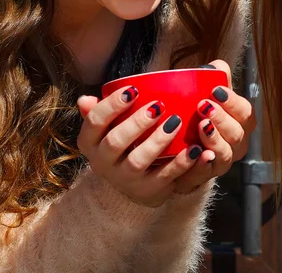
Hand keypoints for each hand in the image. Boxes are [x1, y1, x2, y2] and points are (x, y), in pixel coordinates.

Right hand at [77, 88, 202, 206]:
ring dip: (157, 141)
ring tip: (175, 122)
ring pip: (138, 161)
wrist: (133, 181)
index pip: (94, 122)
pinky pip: (165, 177)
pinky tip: (196, 148)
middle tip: (157, 106)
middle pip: (115, 142)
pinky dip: (182, 163)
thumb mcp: (108, 128)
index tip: (133, 90)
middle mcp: (103, 163)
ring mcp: (125, 180)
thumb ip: (99, 111)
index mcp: (91, 143)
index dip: (111, 105)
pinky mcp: (148, 191)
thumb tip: (84, 99)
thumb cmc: (123, 142)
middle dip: (136, 123)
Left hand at [173, 59, 255, 193]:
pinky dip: (201, 165)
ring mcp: (221, 162)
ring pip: (224, 154)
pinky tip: (196, 153)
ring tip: (201, 126)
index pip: (246, 112)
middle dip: (222, 119)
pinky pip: (204, 174)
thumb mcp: (205, 92)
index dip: (233, 102)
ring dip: (214, 140)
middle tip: (204, 106)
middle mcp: (236, 144)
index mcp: (241, 122)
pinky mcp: (202, 176)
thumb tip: (216, 66)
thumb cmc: (196, 113)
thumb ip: (213, 76)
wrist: (177, 144)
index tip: (216, 90)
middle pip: (237, 134)